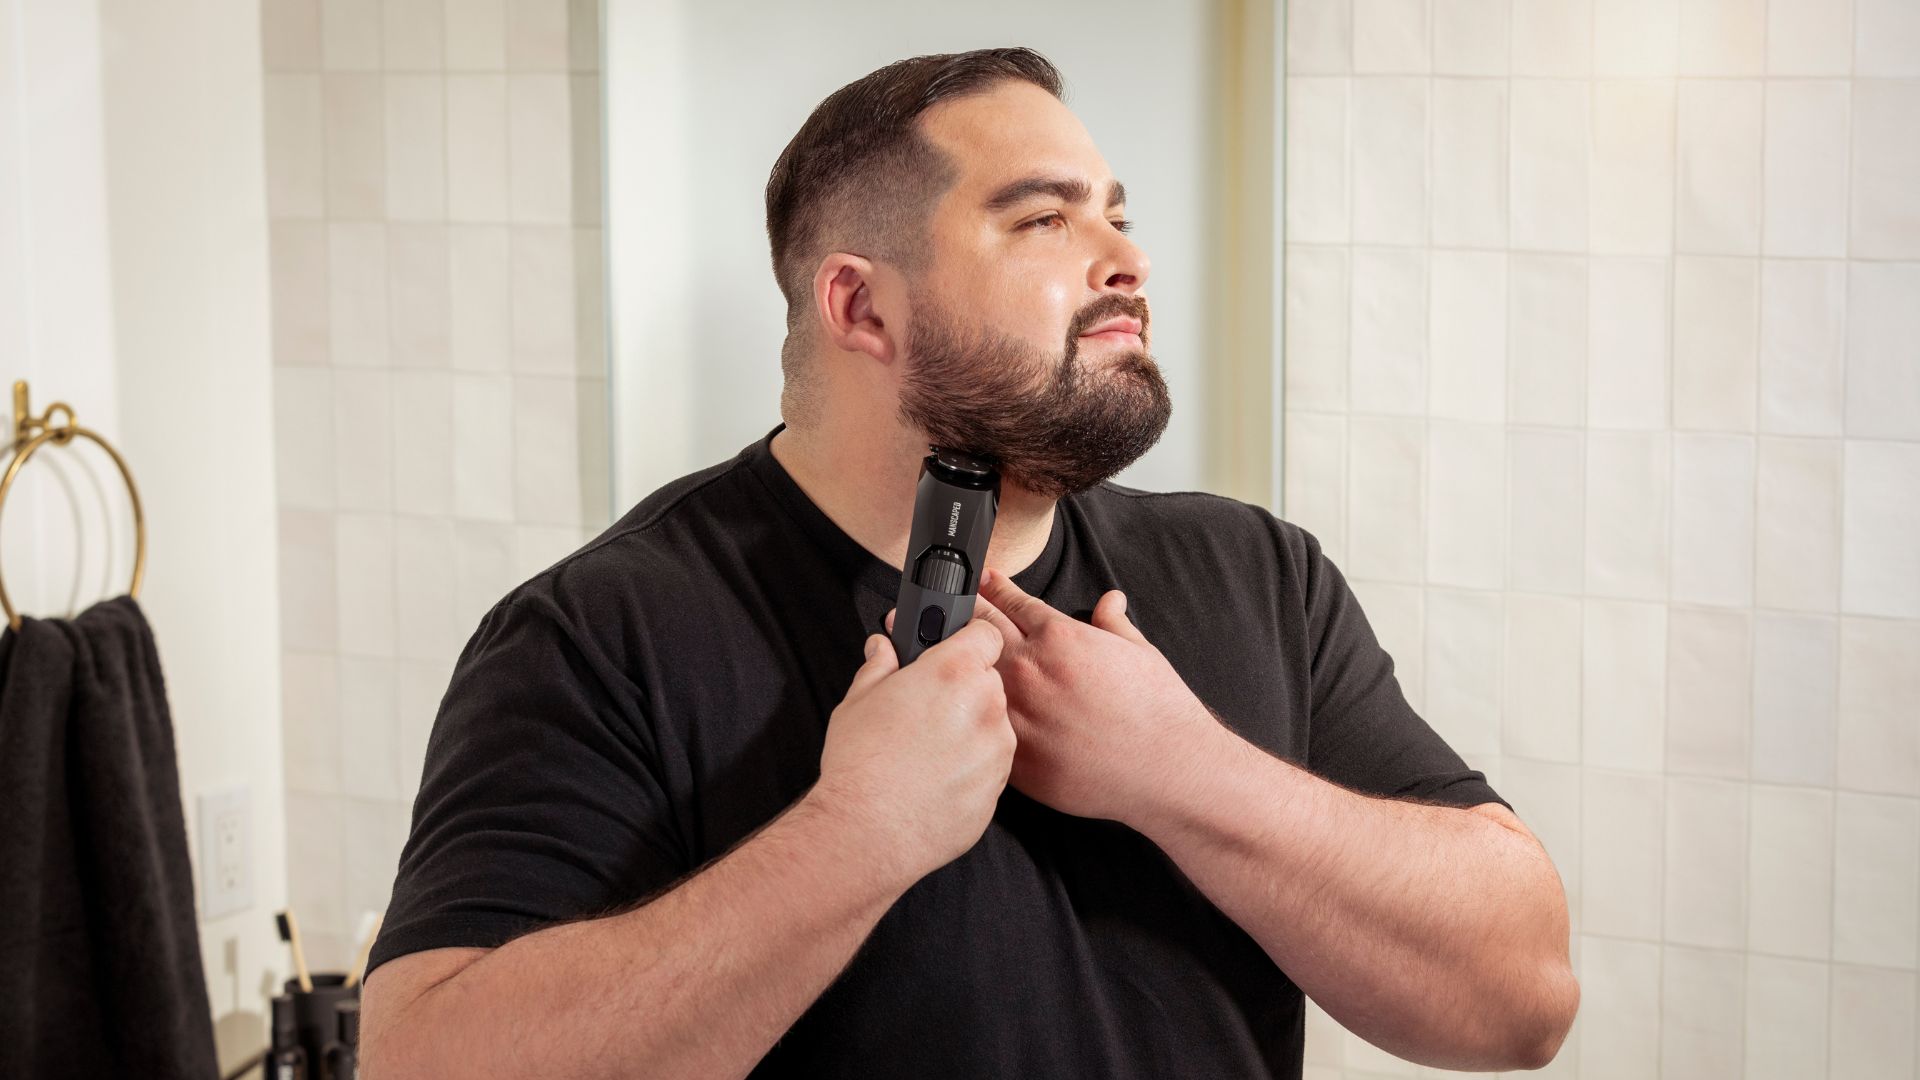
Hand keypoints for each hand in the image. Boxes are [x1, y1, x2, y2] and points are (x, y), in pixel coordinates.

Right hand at [811, 619, 1013, 886]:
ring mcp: (998, 750)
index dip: (969, 640)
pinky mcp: (999, 788)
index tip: (954, 650)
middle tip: (927, 706)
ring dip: (970, 728)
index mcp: (954, 672)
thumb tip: (883, 648)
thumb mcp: (859, 699)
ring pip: (993, 724)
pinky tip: (936, 776)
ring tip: (927, 749)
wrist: (868, 831)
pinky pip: (991, 764)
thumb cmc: (861, 764)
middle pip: (989, 681)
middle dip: (964, 688)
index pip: (986, 634)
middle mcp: (986, 706)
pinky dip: (972, 765)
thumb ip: (880, 665)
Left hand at [889, 570, 1219, 825]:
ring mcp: (1018, 714)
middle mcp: (1030, 670)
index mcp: (1059, 637)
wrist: (1167, 769)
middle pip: (976, 631)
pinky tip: (939, 712)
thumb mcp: (1140, 652)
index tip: (974, 578)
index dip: (988, 586)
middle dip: (949, 613)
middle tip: (924, 601)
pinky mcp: (1015, 756)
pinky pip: (979, 730)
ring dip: (941, 663)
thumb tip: (1109, 601)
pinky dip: (959, 717)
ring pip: (967, 680)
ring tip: (914, 650)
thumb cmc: (1158, 711)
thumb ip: (1114, 624)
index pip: (1009, 601)